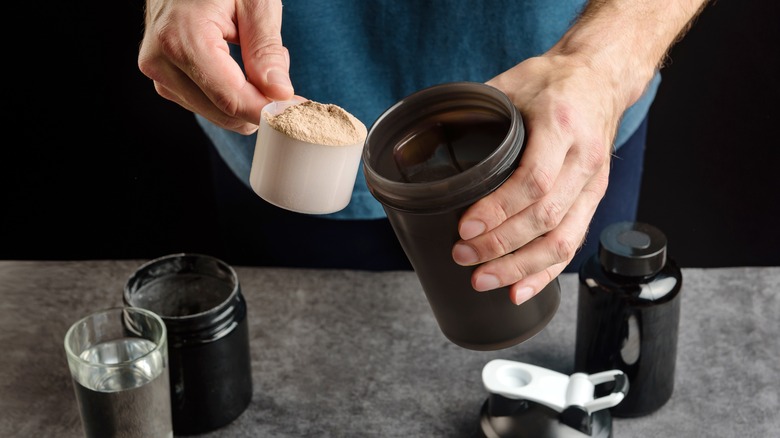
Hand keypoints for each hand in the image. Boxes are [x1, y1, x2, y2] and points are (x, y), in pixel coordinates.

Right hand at [138, 0, 294, 133]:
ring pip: (218, 113)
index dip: (267, 110)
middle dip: (259, 99)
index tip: (295, 109)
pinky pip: (207, 105)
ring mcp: (159, 74)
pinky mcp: (164, 80)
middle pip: (225, 112)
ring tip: (252, 54)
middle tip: (277, 66)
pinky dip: (230, 94)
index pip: (231, 98)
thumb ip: (266, 49)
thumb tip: (279, 93)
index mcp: (182, 39)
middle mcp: (162, 62)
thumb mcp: (255, 2)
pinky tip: (236, 64)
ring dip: (246, 96)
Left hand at [452, 54, 624, 304]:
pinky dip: (546, 272)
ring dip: (521, 268)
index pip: (533, 180)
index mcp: (561, 125)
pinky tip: (520, 290)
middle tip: (463, 257)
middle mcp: (583, 158)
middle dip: (501, 245)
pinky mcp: (593, 199)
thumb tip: (426, 136)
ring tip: (484, 280)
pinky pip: (573, 244)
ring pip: (563, 239)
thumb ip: (476, 111)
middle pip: (546, 217)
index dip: (498, 210)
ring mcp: (593, 183)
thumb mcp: (512, 82)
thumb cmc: (552, 81)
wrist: (600, 77)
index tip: (466, 227)